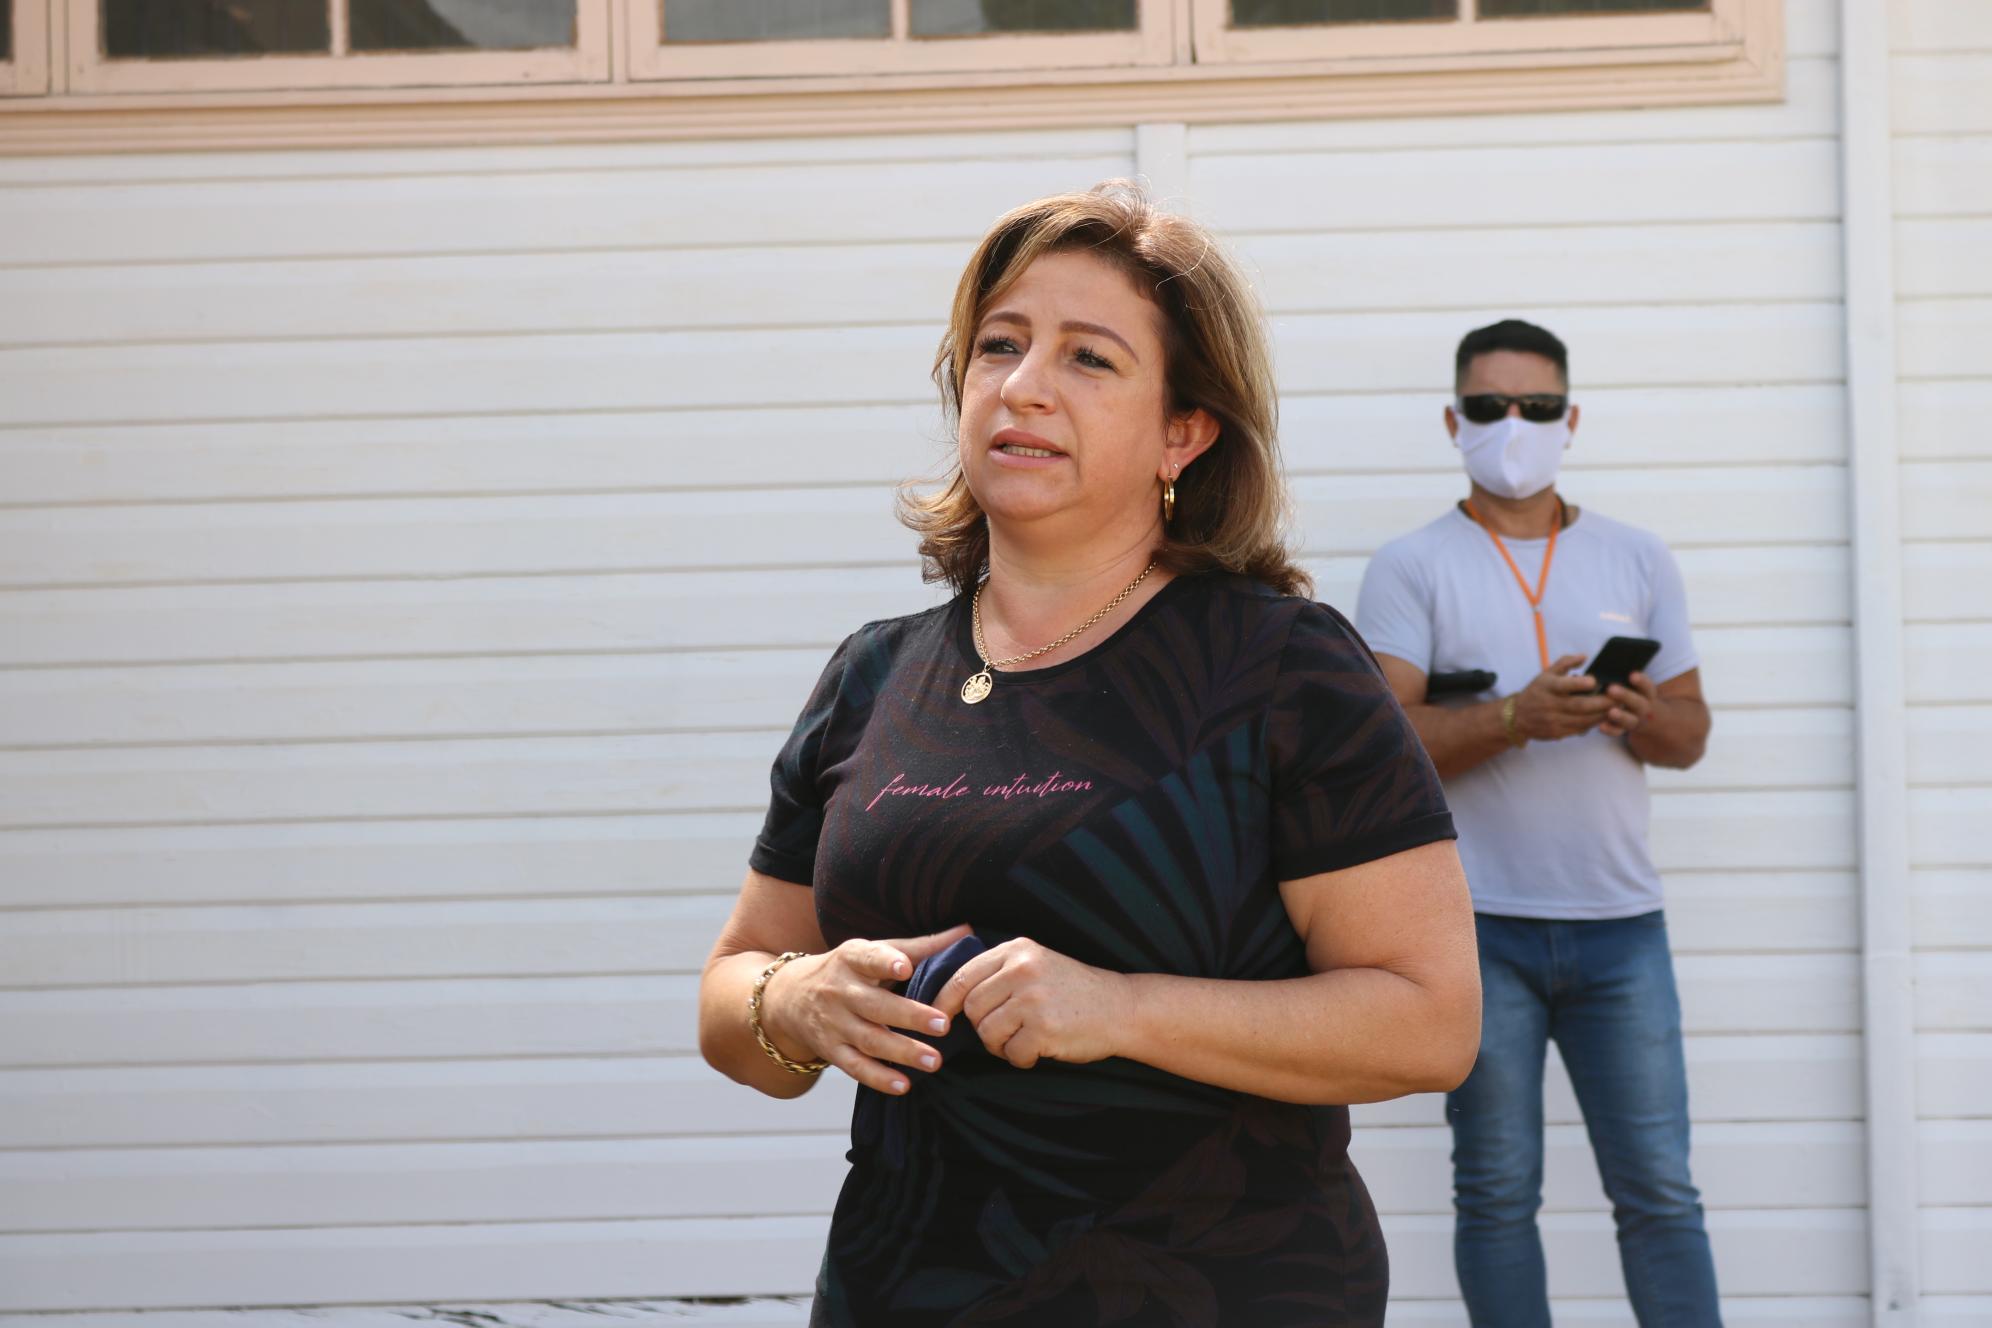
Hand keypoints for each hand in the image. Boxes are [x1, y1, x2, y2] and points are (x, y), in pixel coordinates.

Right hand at [758, 924, 972, 1095]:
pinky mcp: (831, 1050)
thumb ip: (920, 946)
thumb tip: (967, 932)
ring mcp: (833, 1023)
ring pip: (869, 1039)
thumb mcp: (874, 951)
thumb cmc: (848, 970)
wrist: (790, 997)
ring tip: (934, 1061)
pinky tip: (903, 1085)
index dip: (884, 961)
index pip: (867, 957)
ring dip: (902, 1052)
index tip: (904, 967)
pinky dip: (878, 1078)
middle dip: (909, 1016)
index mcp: (852, 959)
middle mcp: (840, 991)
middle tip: (943, 1025)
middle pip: (875, 1005)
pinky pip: (855, 1067)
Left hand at [933, 937, 1132, 1069]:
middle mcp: (1022, 970)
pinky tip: (1038, 1050)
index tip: (941, 1018)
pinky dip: (1021, 1058)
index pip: (962, 976)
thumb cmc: (1073, 991)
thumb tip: (948, 997)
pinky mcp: (1044, 1028)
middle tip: (1005, 1033)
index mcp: (1017, 950)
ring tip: (1023, 1040)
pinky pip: (1011, 1052)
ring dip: (1001, 1045)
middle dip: (982, 1027)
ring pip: (987, 1032)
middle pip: (972, 1008)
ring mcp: (1033, 999)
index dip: (945, 1001)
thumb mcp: (1036, 964)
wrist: (1121, 1008)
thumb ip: (999, 971)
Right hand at [1513, 653, 1615, 741]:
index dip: (1580, 684)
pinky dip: (1595, 723)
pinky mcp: (1558, 733)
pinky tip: (1605, 717)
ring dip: (1603, 714)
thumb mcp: (1546, 673)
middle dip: (1602, 702)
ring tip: (1618, 707)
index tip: (1595, 680)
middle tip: (1619, 697)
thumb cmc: (1537, 692)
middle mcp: (1550, 704)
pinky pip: (1581, 729)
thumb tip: (1584, 656)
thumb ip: (1565, 662)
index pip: (1564, 685)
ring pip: (1584, 720)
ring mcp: (1554, 720)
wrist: (1517, 717)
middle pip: (1580, 706)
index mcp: (1547, 687)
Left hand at [1599, 670, 1658, 737]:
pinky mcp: (1624, 729)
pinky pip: (1618, 732)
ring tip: (1611, 712)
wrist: (1649, 717)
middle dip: (1625, 696)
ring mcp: (1636, 720)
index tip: (1632, 675)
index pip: (1647, 686)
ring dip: (1620, 716)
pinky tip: (1601, 726)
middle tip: (1611, 689)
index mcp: (1647, 693)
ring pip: (1630, 720)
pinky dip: (1610, 730)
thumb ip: (1625, 678)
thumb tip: (1609, 663)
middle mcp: (1644, 707)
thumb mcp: (1636, 686)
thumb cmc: (1634, 693)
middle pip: (1638, 702)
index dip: (1641, 681)